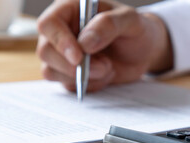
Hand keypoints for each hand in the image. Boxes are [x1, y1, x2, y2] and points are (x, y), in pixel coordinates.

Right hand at [36, 0, 172, 91]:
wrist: (144, 51)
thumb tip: (85, 42)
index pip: (49, 23)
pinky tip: (104, 75)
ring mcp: (62, 53)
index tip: (78, 56)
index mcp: (70, 9)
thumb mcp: (130, 20)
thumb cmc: (135, 29)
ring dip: (82, 76)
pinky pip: (66, 85)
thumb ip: (108, 25)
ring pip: (51, 71)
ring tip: (108, 67)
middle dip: (74, 65)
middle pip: (45, 51)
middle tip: (104, 66)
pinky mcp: (67, 73)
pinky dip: (88, 84)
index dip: (59, 41)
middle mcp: (61, 31)